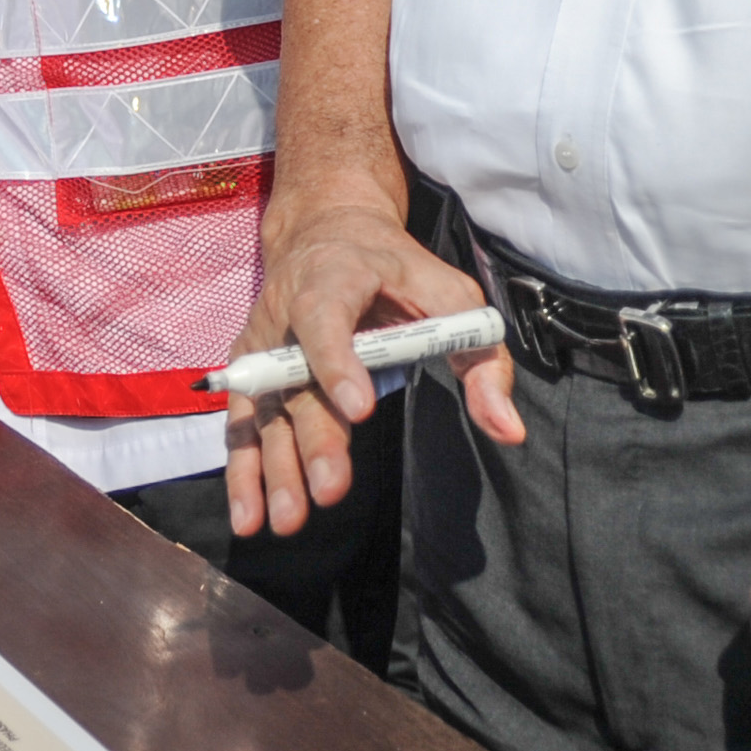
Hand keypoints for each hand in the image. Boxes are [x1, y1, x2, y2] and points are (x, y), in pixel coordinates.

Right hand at [224, 195, 519, 539]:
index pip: (327, 318)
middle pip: (297, 380)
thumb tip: (507, 429)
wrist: (325, 231)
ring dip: (273, 468)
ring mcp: (262, 345)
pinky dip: (243, 472)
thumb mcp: (450, 293)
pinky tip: (249, 518)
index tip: (358, 408)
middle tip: (332, 489)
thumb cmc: (395, 269)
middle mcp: (286, 311)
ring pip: (265, 410)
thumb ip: (480, 358)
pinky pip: (243, 424)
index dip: (337, 361)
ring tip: (290, 520)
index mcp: (334, 277)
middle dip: (315, 437)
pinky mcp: (250, 373)